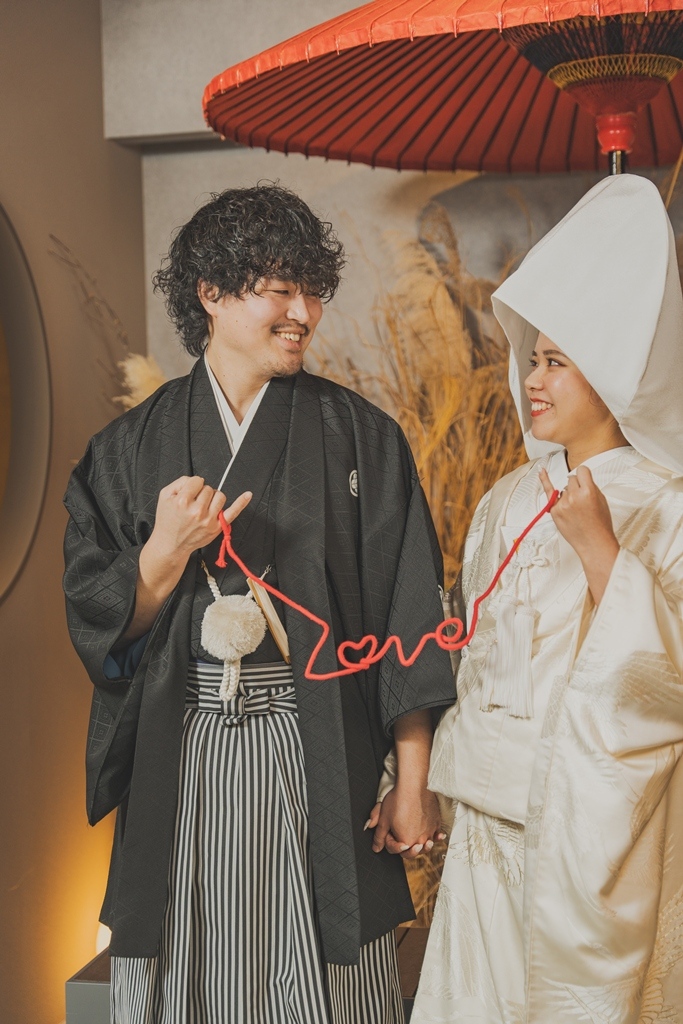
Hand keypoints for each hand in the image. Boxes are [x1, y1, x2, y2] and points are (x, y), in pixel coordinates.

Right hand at [148, 476, 250, 558]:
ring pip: (219, 496)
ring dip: (212, 498)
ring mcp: (209, 520)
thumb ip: (180, 482)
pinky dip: (241, 503)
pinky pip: (233, 512)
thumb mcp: (164, 496)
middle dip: (201, 493)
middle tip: (193, 503)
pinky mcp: (217, 527)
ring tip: (203, 506)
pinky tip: (248, 495)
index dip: (192, 485)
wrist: (170, 544)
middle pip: (208, 488)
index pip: (197, 480)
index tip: (189, 493)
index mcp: (183, 502)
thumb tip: (195, 480)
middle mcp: (197, 511)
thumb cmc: (168, 521)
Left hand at [368, 785, 444, 858]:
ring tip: (420, 843)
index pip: (396, 849)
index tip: (388, 831)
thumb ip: (379, 837)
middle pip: (412, 851)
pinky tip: (436, 836)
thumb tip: (376, 847)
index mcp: (406, 842)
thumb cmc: (398, 800)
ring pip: (425, 844)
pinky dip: (436, 836)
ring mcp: (430, 831)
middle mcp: (421, 840)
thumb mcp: (383, 820)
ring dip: (422, 845)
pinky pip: (437, 834)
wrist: (413, 785)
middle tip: (401, 841)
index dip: (389, 841)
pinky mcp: (436, 822)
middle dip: (404, 847)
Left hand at [540, 465, 618, 602]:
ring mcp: (562, 504)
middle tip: (583, 501)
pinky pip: (549, 493)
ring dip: (568, 495)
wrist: (594, 543)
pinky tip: (542, 472)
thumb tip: (581, 479)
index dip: (584, 475)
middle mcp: (574, 496)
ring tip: (577, 511)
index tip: (584, 478)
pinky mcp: (554, 511)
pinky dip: (545, 481)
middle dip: (577, 487)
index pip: (582, 470)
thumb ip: (590, 487)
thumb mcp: (601, 500)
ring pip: (563, 489)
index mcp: (589, 491)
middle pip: (571, 480)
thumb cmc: (600, 525)